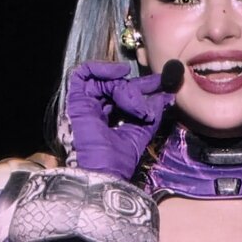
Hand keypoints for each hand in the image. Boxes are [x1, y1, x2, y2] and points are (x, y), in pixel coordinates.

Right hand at [64, 61, 179, 178]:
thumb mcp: (140, 132)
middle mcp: (94, 111)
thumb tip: (166, 96)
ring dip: (123, 84)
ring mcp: (84, 105)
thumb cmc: (119, 160)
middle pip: (114, 87)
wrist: (103, 172)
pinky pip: (82, 74)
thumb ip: (151, 113)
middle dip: (137, 84)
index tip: (162, 85)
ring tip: (136, 93)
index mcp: (107, 120)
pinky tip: (119, 73)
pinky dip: (101, 68)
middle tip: (156, 82)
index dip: (142, 88)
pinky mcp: (75, 100)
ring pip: (103, 81)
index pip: (123, 97)